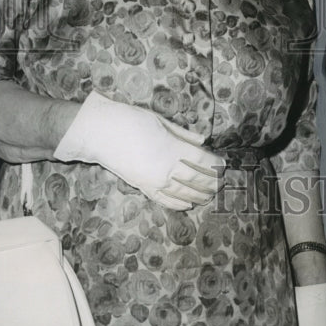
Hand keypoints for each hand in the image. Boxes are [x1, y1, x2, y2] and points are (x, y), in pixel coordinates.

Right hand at [53, 91, 223, 210]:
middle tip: (223, 183)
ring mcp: (153, 181)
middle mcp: (165, 168)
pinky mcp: (142, 187)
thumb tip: (203, 142)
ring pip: (182, 193)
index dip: (215, 164)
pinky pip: (163, 200)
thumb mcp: (161, 121)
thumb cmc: (131, 121)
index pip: (201, 160)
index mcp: (172, 149)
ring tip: (212, 195)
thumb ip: (184, 135)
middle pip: (196, 179)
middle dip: (212, 182)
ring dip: (200, 195)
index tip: (225, 164)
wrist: (100, 134)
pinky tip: (189, 205)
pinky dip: (178, 204)